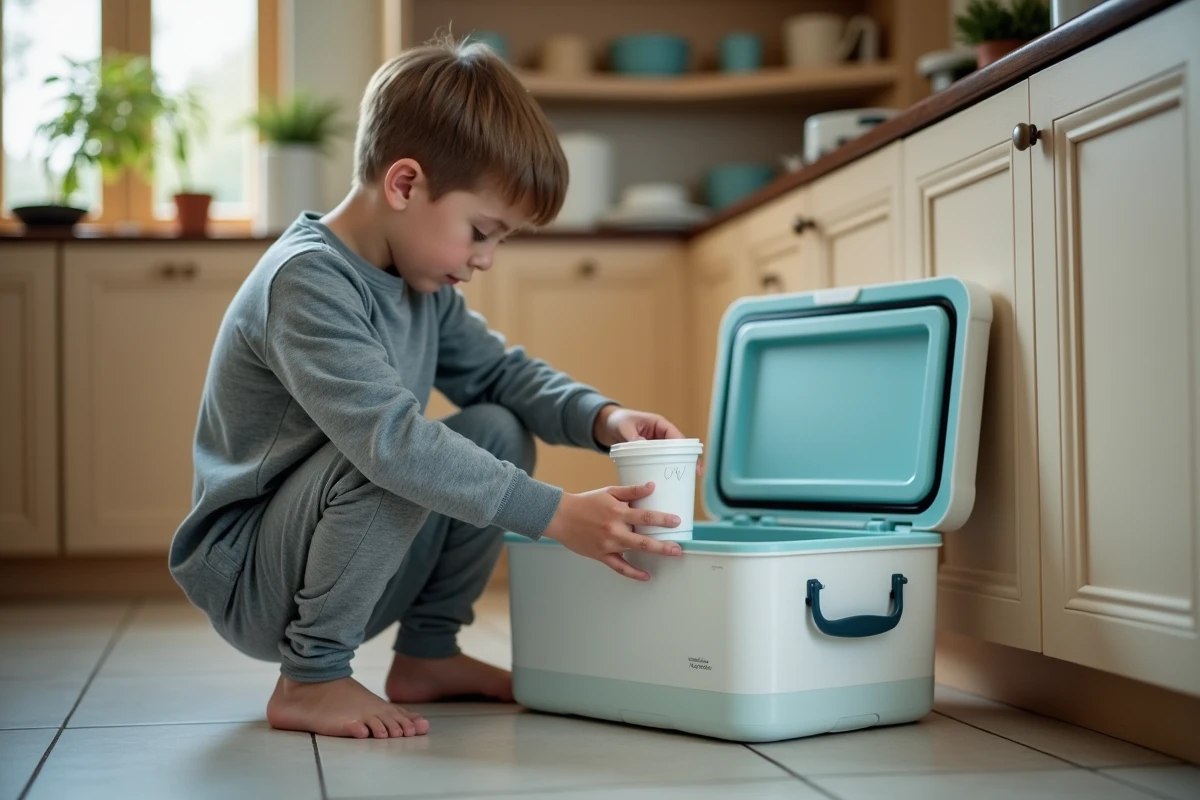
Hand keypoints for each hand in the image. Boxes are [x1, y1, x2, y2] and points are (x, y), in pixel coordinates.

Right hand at [542, 482, 682, 580]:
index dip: (663, 519)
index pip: (646, 516)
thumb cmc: (585, 502)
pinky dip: (633, 573)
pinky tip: (645, 576)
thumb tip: (651, 486)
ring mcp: (608, 545)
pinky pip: (619, 567)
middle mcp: (614, 530)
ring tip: (670, 555)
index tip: (676, 521)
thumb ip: (631, 490)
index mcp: (617, 512)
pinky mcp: (601, 555)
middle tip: (678, 548)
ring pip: (635, 552)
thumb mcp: (609, 491)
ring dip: (655, 555)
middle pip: (644, 540)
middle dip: (664, 545)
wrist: (561, 516)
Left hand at [593, 405, 704, 476]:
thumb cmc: (616, 422)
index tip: (693, 460)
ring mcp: (656, 445)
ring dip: (677, 467)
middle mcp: (660, 435)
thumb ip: (632, 437)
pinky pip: (660, 462)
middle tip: (695, 475)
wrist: (605, 426)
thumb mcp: (624, 428)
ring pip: (671, 457)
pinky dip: (663, 471)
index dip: (687, 448)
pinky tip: (665, 484)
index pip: (677, 436)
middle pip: (679, 448)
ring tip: (685, 482)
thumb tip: (642, 445)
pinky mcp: (649, 454)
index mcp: (659, 424)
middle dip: (688, 460)